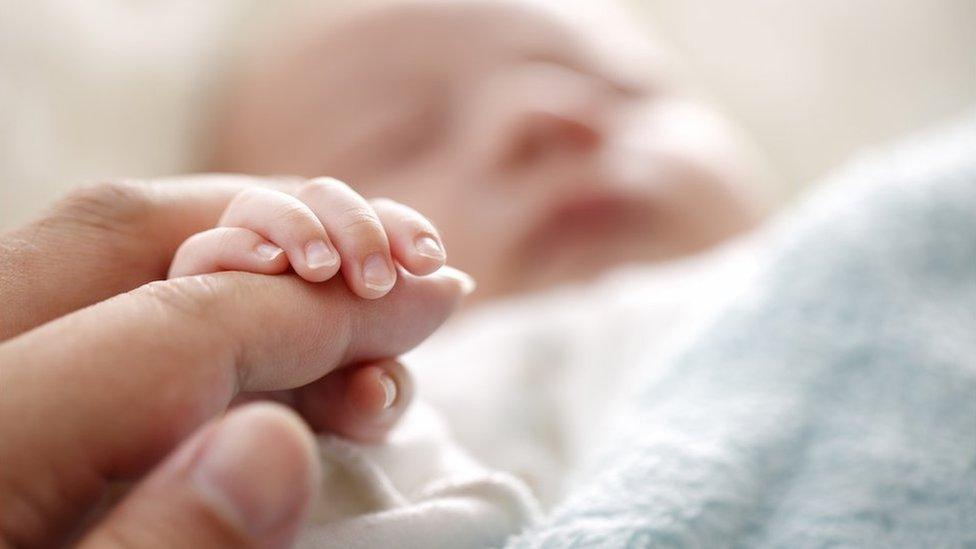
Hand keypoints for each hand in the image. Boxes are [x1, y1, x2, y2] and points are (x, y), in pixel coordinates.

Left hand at [0, 176, 472, 546]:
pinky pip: (93, 306)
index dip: (318, 312)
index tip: (435, 300)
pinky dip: (203, 306)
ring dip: (253, 267)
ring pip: (104, 253)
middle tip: (400, 277)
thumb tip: (271, 450)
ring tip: (354, 333)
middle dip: (286, 234)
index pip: (169, 326)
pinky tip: (275, 355)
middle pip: (120, 232)